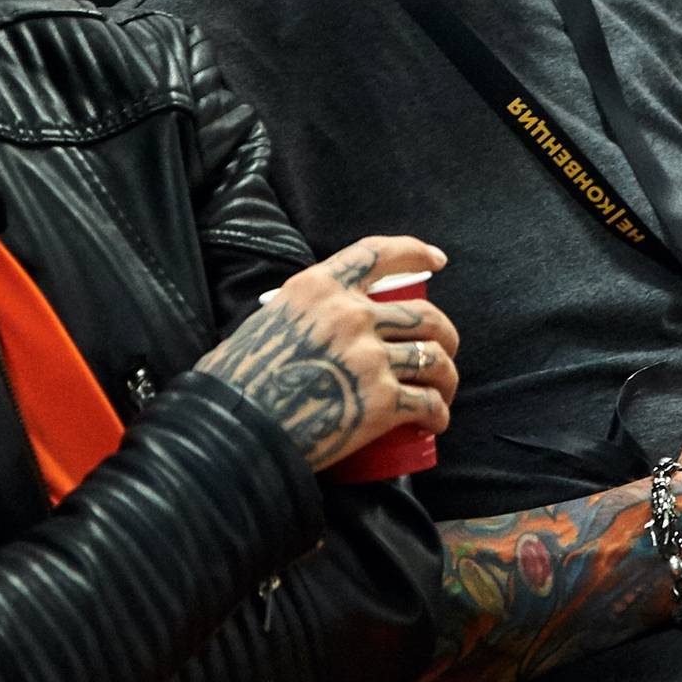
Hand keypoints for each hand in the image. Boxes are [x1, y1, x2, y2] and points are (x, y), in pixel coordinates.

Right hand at [198, 237, 459, 473]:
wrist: (236, 429)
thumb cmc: (237, 382)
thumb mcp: (264, 323)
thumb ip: (296, 315)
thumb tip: (311, 325)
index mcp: (319, 288)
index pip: (377, 254)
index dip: (415, 252)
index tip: (438, 260)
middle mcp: (350, 316)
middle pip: (423, 315)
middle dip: (444, 334)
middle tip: (443, 351)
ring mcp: (369, 358)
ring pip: (433, 359)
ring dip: (446, 378)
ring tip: (441, 393)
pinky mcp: (380, 401)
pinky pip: (426, 402)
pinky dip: (438, 413)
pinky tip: (435, 421)